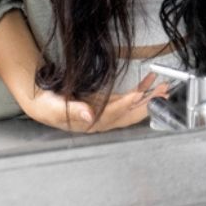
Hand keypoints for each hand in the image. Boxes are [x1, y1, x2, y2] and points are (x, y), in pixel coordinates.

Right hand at [21, 74, 168, 132]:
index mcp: (90, 123)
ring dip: (149, 97)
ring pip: (133, 106)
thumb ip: (74, 110)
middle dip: (148, 104)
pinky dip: (140, 89)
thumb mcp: (55, 107)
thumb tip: (89, 116)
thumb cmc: (47, 106)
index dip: (126, 104)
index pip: (113, 114)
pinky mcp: (109, 102)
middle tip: (163, 93)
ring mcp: (107, 111)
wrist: (43, 101)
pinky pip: (129, 98)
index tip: (138, 94)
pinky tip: (150, 82)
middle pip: (129, 114)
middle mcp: (102, 119)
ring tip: (163, 87)